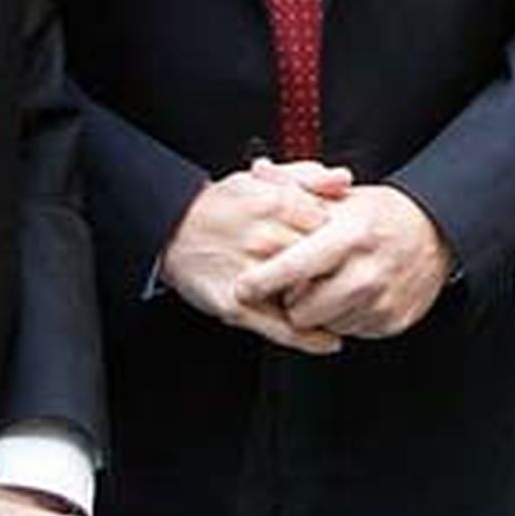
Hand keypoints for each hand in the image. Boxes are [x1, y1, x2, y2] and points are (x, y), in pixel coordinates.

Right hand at [159, 164, 348, 352]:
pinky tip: (327, 339)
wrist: (170, 229)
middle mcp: (264, 239)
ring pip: (308, 297)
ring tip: (337, 308)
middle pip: (323, 262)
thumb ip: (305, 176)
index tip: (340, 245)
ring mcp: (251, 275)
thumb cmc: (220, 206)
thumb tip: (344, 178)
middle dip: (333, 272)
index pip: (331, 226)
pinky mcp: (237, 306)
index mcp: (275, 204)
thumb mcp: (260, 180)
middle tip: (339, 279)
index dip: (339, 238)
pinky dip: (311, 339)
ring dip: (327, 306)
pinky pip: (284, 329)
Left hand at [233, 183, 452, 339]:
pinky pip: (350, 331)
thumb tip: (258, 169)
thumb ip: (294, 186)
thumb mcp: (340, 195)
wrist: (436, 232)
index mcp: (350, 236)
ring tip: (328, 285)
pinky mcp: (393, 321)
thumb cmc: (380, 214)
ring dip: (319, 310)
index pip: (297, 266)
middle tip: (296, 284)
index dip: (265, 279)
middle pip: (304, 309)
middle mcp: (367, 272)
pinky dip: (343, 318)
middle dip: (291, 300)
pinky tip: (350, 294)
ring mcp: (382, 301)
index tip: (243, 286)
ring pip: (325, 325)